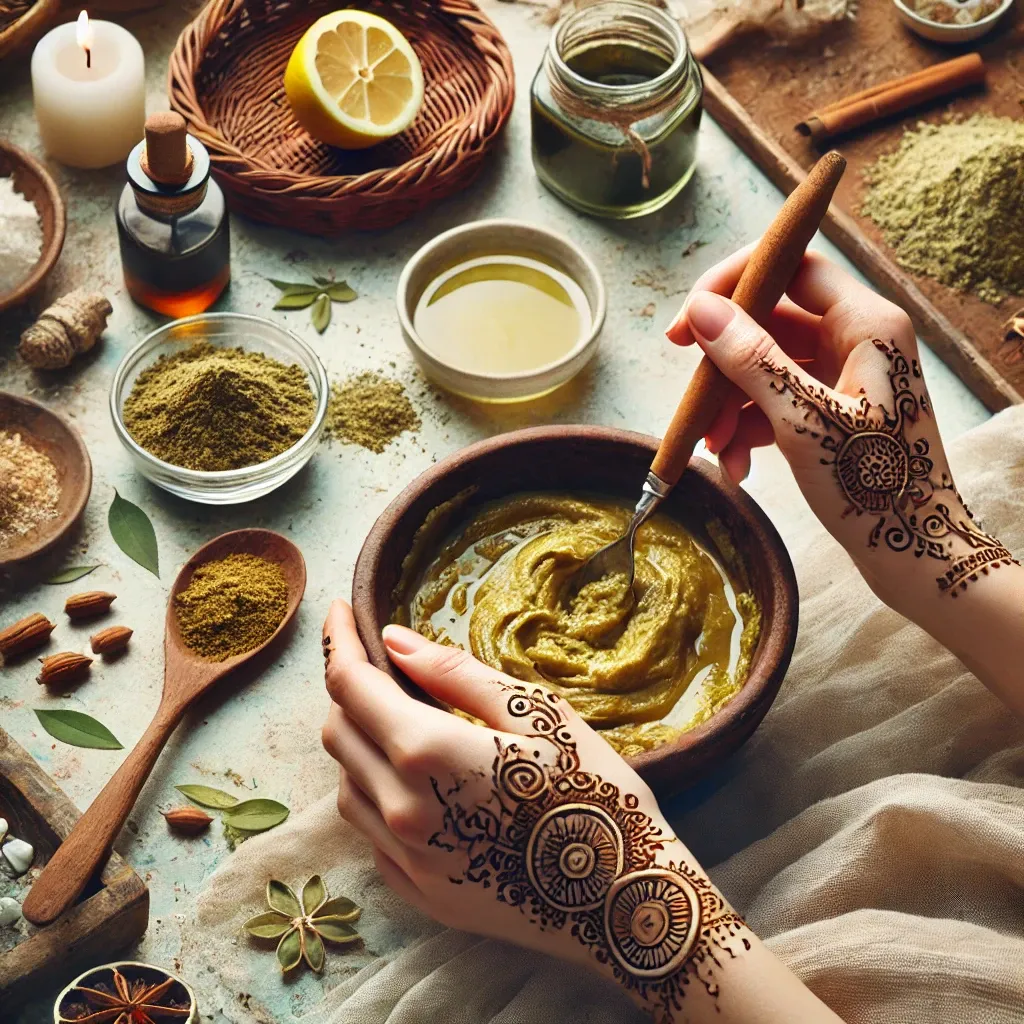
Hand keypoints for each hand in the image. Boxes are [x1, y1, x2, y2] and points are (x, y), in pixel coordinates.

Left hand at [320, 602, 753, 1019]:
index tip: (340, 612)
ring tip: (406, 723)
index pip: (350, 686)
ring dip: (362, 744)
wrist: (625, 900)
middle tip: (384, 667)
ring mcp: (406, 859)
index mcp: (427, 753)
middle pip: (338, 734)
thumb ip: (454, 674)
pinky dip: (379, 795)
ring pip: (347, 785)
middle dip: (350, 690)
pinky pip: (371, 832)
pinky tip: (422, 784)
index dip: (338, 643)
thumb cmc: (595, 792)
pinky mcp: (418, 893)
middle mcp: (401, 809)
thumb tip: (394, 641)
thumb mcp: (536, 713)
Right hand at [666, 248, 1012, 610]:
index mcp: (865, 325)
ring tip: (714, 447)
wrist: (916, 555)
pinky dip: (750, 429)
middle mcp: (856, 341)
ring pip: (767, 368)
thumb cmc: (876, 485)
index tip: (689, 318)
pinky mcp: (832, 414)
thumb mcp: (803, 421)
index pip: (792, 267)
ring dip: (731, 406)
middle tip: (690, 390)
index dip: (734, 283)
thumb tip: (701, 310)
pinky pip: (776, 403)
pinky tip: (737, 465)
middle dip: (724, 363)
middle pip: (771, 323)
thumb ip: (751, 360)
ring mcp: (843, 379)